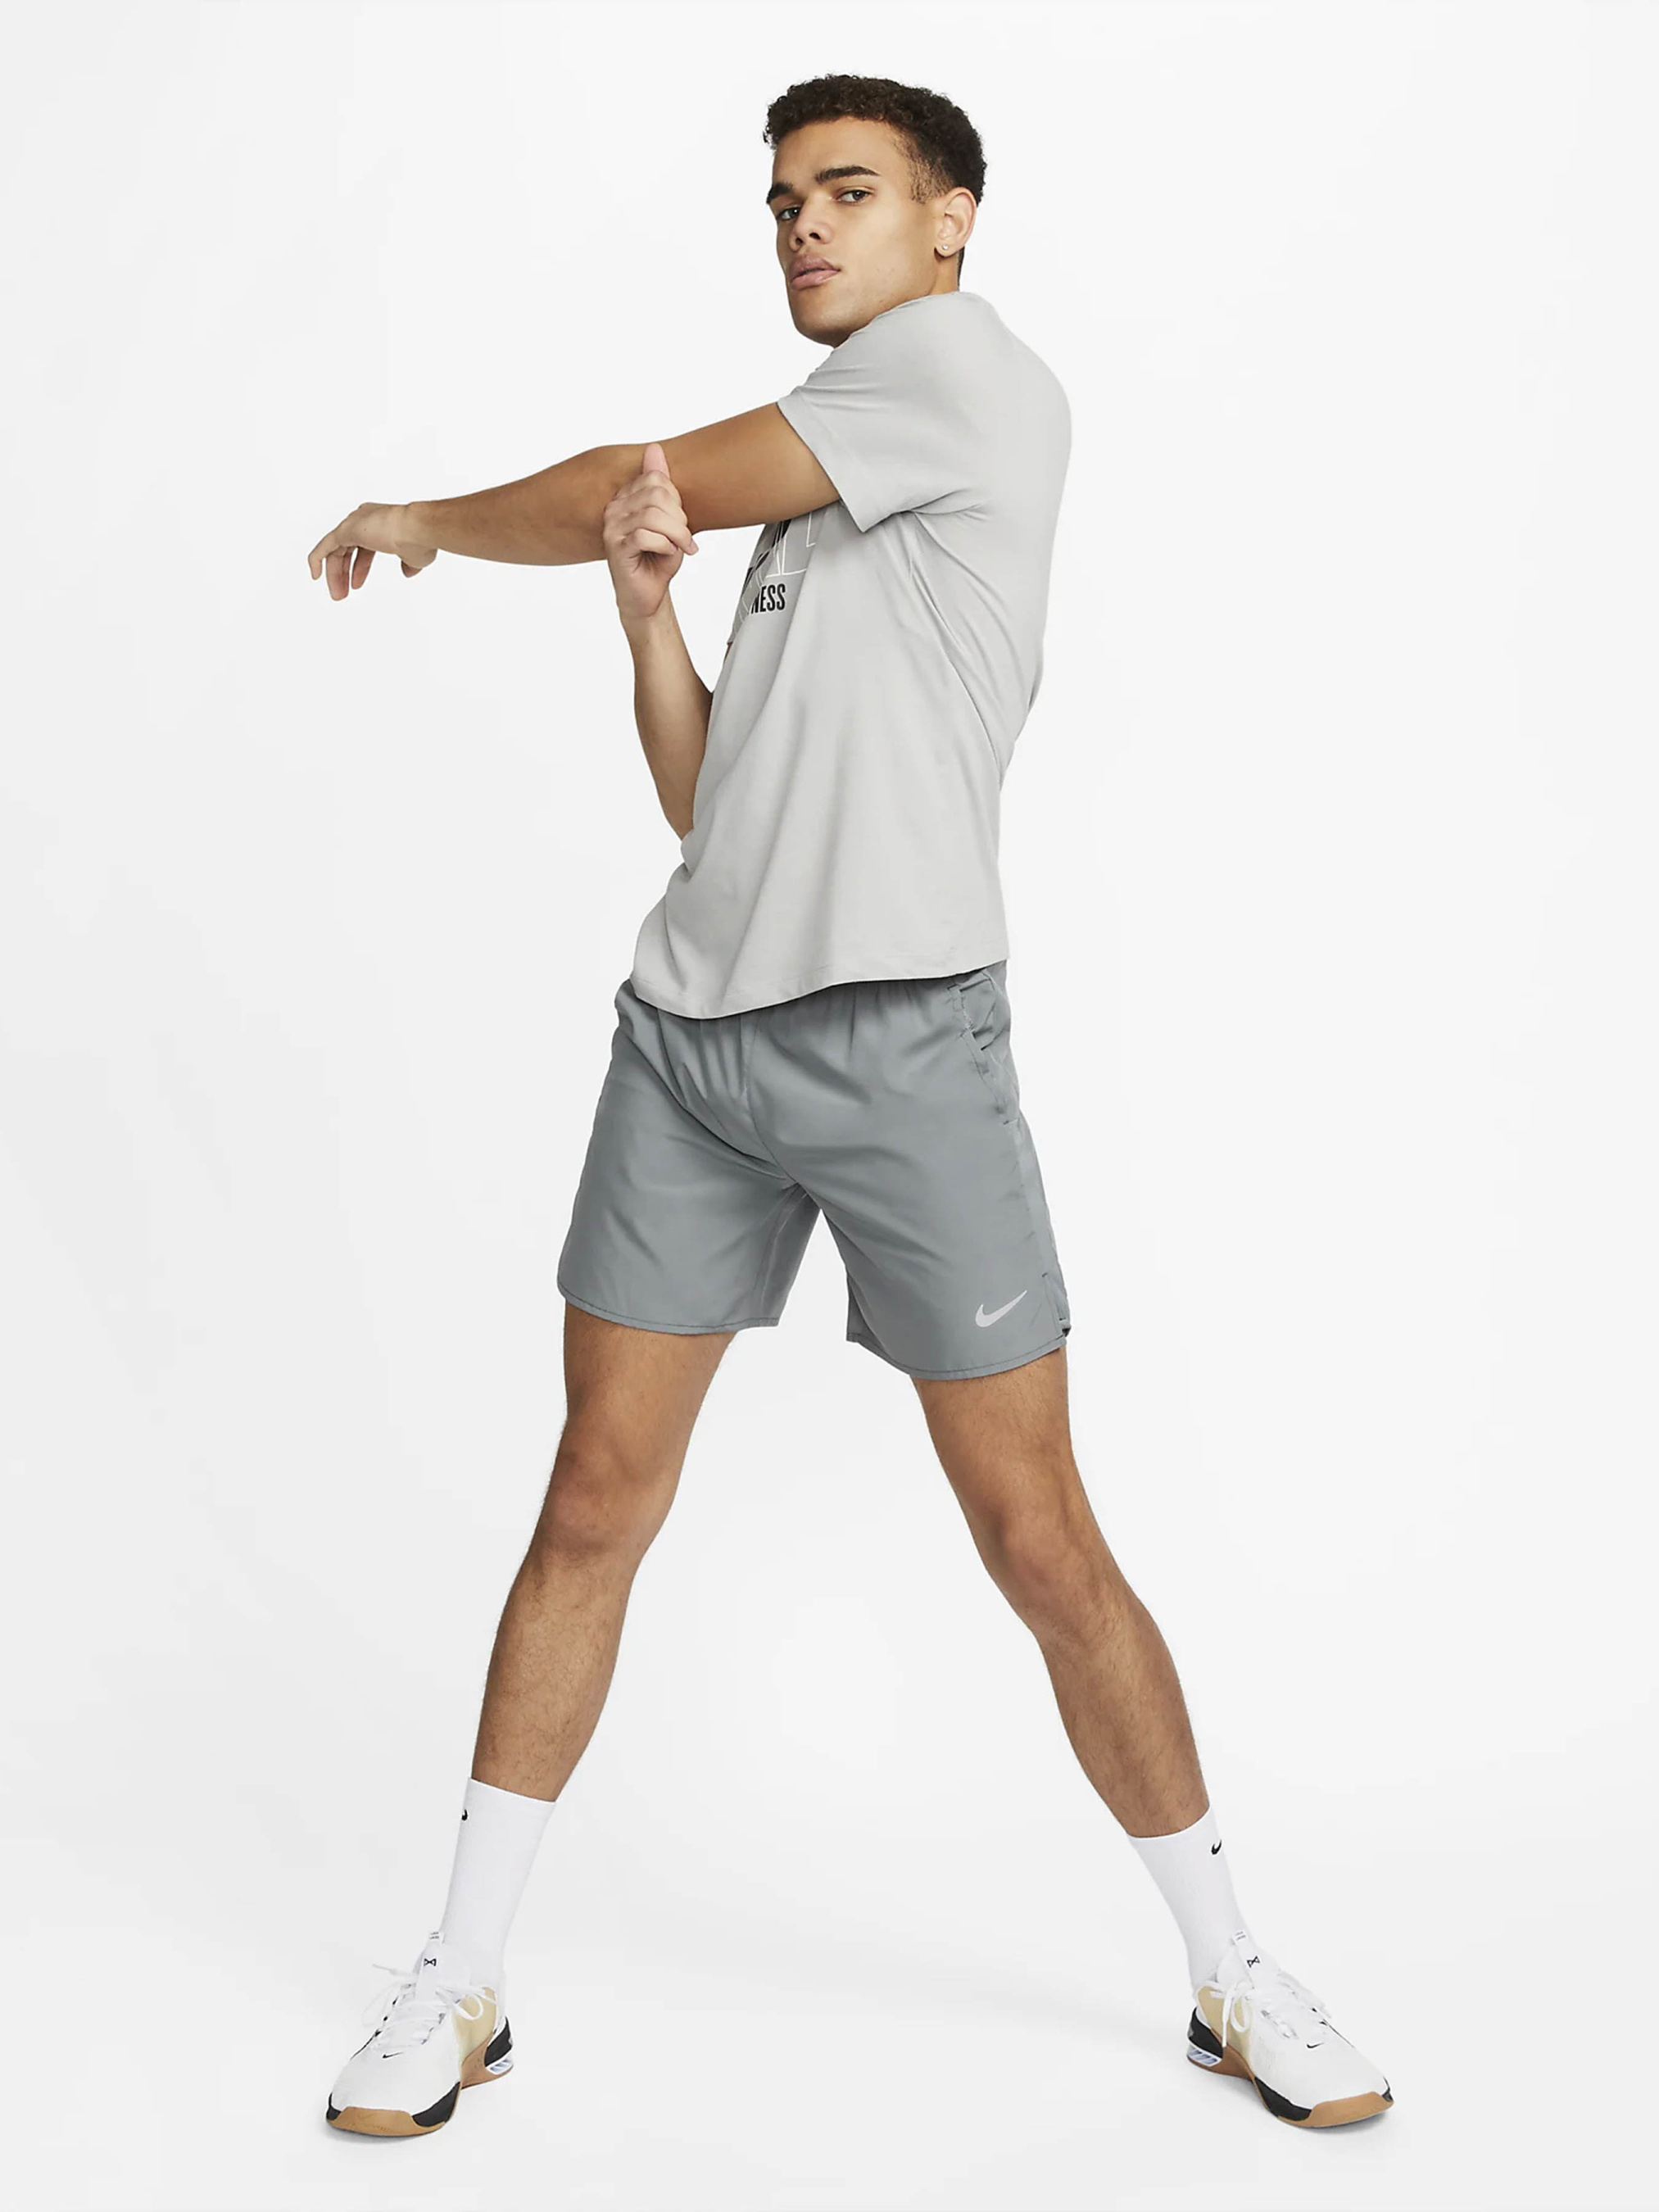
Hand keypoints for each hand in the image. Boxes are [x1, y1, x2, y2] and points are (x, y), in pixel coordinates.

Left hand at [306, 503, 436, 599]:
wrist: (417, 529)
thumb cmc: (419, 540)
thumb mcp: (415, 557)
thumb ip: (409, 563)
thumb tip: (408, 572)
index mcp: (380, 523)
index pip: (364, 548)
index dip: (360, 568)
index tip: (357, 585)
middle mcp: (364, 520)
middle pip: (347, 549)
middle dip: (344, 573)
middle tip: (342, 594)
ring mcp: (354, 523)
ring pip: (336, 551)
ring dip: (335, 574)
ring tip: (338, 596)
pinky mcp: (346, 530)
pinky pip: (325, 546)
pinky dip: (317, 559)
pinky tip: (314, 575)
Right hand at [604, 443, 698, 620]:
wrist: (648, 594)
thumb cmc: (658, 558)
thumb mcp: (668, 518)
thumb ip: (663, 487)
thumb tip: (654, 448)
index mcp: (626, 497)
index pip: (656, 478)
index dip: (676, 500)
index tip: (681, 522)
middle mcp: (614, 508)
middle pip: (656, 495)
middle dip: (678, 518)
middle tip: (683, 537)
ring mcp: (611, 528)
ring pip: (653, 515)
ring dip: (676, 534)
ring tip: (679, 547)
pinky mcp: (615, 548)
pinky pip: (645, 536)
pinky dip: (665, 546)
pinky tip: (665, 554)